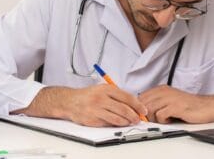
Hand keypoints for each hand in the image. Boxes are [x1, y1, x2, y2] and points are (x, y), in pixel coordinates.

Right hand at [14, 85, 147, 126]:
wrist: (70, 101)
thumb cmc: (88, 95)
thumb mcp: (102, 90)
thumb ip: (116, 95)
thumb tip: (133, 104)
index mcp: (106, 89)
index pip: (127, 97)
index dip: (137, 104)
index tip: (143, 110)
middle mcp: (102, 98)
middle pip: (124, 108)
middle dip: (134, 115)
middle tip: (139, 118)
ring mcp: (97, 109)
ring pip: (117, 118)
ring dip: (127, 121)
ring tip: (131, 122)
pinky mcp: (92, 119)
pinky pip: (108, 124)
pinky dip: (117, 125)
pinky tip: (120, 124)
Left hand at [139, 85, 206, 123]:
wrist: (205, 106)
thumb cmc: (188, 105)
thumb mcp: (170, 99)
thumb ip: (158, 102)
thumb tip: (144, 111)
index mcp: (162, 89)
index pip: (142, 96)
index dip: (141, 108)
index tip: (144, 115)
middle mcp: (164, 91)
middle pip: (144, 103)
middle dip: (146, 114)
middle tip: (154, 119)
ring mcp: (169, 98)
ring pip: (150, 109)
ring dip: (154, 118)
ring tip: (164, 119)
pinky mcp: (175, 107)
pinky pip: (160, 115)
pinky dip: (163, 121)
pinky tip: (170, 120)